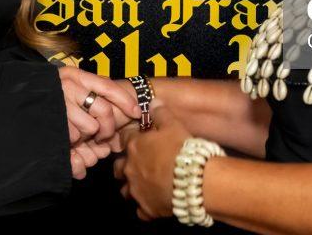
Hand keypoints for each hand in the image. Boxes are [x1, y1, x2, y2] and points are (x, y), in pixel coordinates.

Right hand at [58, 67, 141, 173]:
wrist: (15, 103)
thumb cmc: (49, 98)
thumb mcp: (70, 88)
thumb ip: (93, 95)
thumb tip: (122, 114)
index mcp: (75, 75)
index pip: (107, 85)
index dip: (125, 100)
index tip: (136, 112)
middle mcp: (67, 86)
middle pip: (104, 110)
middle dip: (107, 128)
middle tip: (102, 136)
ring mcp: (58, 104)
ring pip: (89, 128)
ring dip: (85, 138)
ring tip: (75, 137)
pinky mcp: (51, 123)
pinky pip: (73, 139)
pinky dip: (72, 146)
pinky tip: (65, 142)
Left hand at [114, 106, 192, 220]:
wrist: (193, 179)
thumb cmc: (181, 148)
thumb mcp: (173, 123)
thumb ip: (160, 112)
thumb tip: (152, 100)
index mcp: (134, 147)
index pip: (125, 139)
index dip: (132, 137)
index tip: (139, 137)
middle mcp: (130, 169)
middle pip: (118, 168)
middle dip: (125, 165)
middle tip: (139, 163)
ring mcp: (137, 191)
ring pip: (126, 191)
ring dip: (132, 187)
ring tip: (145, 185)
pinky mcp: (147, 209)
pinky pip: (141, 211)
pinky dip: (146, 207)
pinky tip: (155, 203)